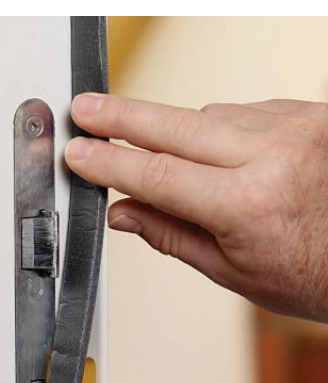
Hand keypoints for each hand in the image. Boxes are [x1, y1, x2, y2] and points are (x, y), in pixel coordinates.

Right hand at [66, 94, 327, 321]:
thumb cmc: (315, 274)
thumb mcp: (234, 271)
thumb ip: (171, 234)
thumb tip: (123, 212)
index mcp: (249, 205)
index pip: (157, 176)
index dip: (109, 164)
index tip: (79, 154)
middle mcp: (274, 155)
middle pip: (175, 126)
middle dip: (122, 116)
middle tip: (84, 108)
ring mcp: (295, 127)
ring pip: (208, 115)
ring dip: (177, 132)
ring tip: (167, 157)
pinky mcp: (308, 112)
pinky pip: (243, 112)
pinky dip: (221, 129)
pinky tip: (222, 154)